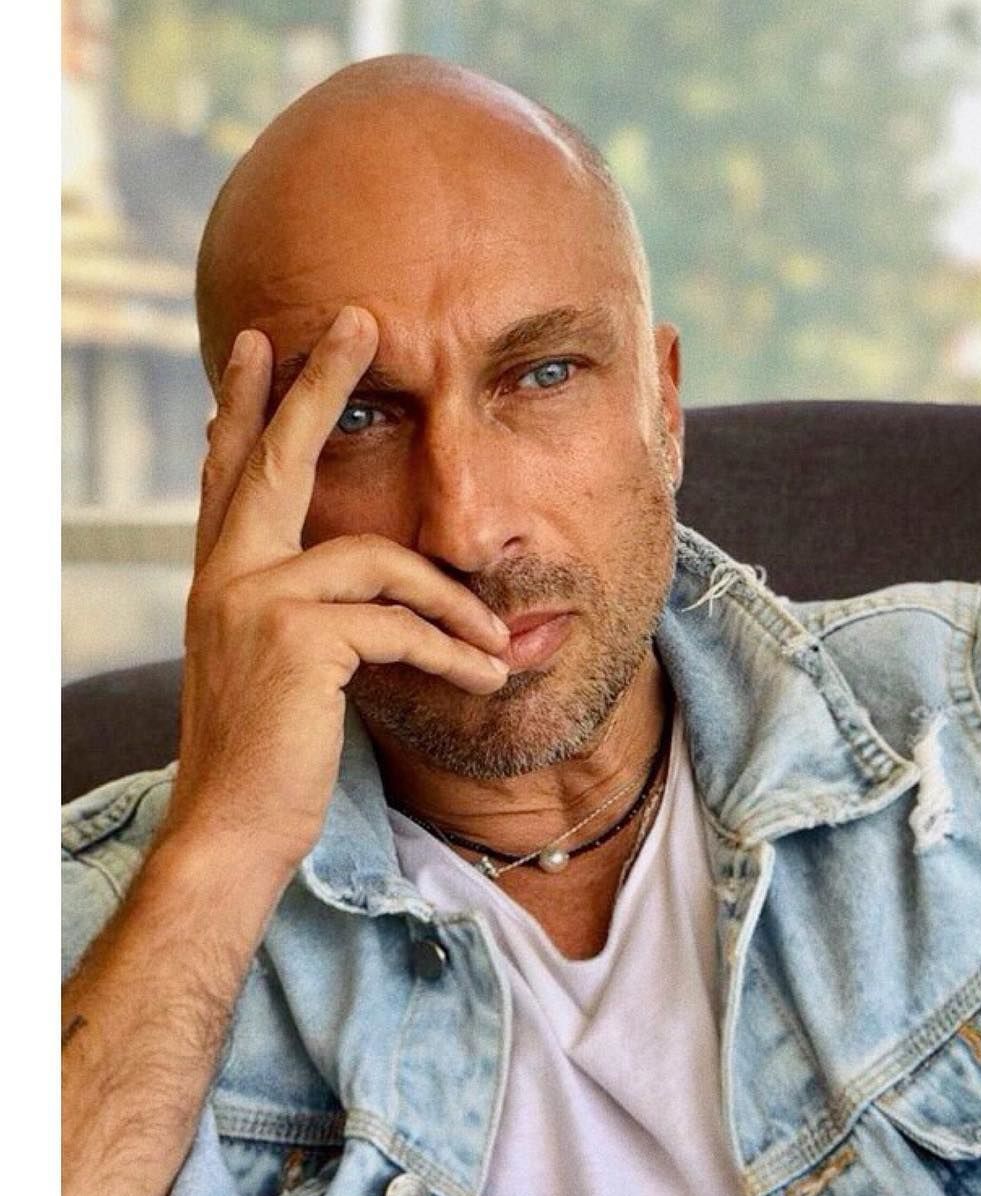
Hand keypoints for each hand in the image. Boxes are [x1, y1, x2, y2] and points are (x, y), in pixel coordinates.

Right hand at [164, 306, 509, 873]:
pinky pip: (400, 624)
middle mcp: (228, 576)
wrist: (233, 833)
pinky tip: (487, 678)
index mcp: (222, 578)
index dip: (243, 408)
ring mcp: (256, 601)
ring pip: (379, 560)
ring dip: (454, 603)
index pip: (231, 474)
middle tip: (359, 320)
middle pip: (280, 458)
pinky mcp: (299, 640)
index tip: (256, 348)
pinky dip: (453, 651)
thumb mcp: (279, 671)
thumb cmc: (267, 760)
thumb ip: (308, 612)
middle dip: (319, 384)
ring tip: (502, 643)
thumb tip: (370, 584)